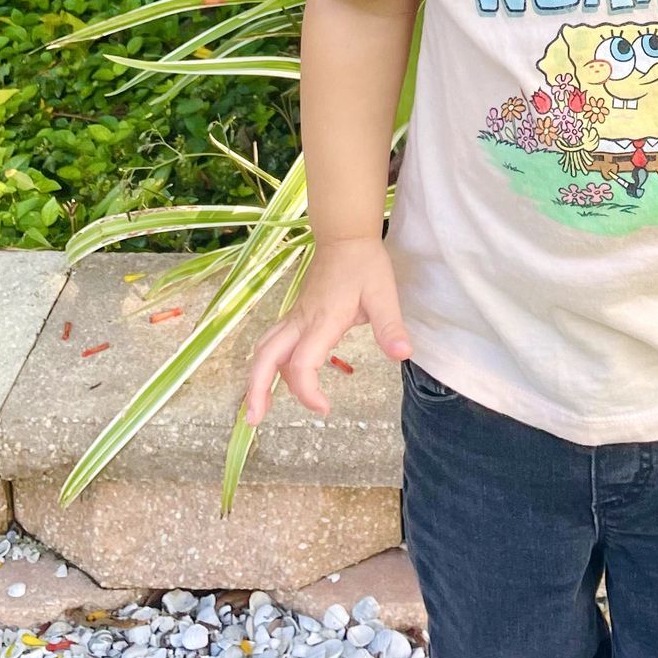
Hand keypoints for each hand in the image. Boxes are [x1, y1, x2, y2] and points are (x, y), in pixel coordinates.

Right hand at [241, 234, 411, 424]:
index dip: (307, 391)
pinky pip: (274, 344)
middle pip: (265, 358)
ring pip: (265, 350)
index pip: (303, 363)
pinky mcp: (296, 316)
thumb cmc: (364, 264)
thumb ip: (391, 326)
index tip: (325, 409)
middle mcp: (302, 321)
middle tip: (254, 420)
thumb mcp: (384, 294)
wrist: (345, 237)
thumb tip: (402, 355)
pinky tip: (276, 380)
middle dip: (256, 389)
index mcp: (323, 320)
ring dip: (258, 378)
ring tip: (258, 408)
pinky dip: (268, 365)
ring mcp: (295, 318)